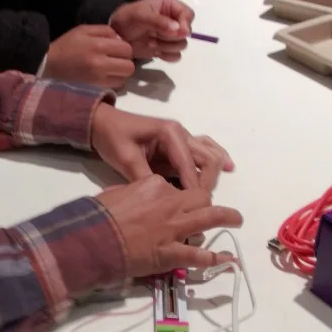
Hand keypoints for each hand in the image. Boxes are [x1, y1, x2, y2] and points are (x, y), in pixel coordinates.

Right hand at [44, 24, 134, 88]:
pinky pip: (114, 88)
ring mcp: (98, 80)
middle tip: (114, 61)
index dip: (123, 49)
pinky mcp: (94, 91)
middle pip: (129, 66)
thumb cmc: (65, 46)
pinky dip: (111, 83)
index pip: (127, 49)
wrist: (46, 66)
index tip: (115, 50)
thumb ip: (104, 31)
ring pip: (124, 79)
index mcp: (97, 46)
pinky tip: (102, 79)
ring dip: (119, 75)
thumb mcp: (83, 30)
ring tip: (107, 71)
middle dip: (124, 63)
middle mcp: (100, 64)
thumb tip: (120, 39)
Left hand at [91, 105, 233, 190]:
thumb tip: (164, 200)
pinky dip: (217, 158)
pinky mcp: (179, 145)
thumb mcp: (126, 160)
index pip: (190, 164)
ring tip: (210, 194)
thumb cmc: (113, 138)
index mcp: (169, 133)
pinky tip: (229, 168)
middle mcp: (181, 133)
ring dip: (213, 173)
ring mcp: (182, 137)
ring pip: (210, 153)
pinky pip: (204, 150)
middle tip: (199, 203)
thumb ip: (145, 178)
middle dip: (207, 182)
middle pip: (208, 158)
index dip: (193, 187)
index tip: (194, 207)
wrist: (102, 124)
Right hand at [97, 177, 242, 276]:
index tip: (174, 204)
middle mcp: (169, 203)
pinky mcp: (172, 252)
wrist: (92, 238)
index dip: (177, 197)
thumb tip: (129, 195)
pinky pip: (200, 256)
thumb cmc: (97, 216)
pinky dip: (216, 258)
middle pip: (199, 198)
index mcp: (153, 186)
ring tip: (237, 220)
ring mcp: (173, 228)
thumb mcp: (113, 194)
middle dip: (206, 203)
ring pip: (209, 218)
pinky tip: (228, 260)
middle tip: (211, 210)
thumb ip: (129, 193)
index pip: (175, 187)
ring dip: (228, 217)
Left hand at [110, 0, 193, 62]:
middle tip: (154, 36)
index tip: (177, 32)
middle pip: (186, 33)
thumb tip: (179, 30)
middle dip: (171, 37)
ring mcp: (170, 37)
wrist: (115, 35)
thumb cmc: (127, 19)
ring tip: (150, 43)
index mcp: (170, 7)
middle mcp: (173, 21)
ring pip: (182, 45)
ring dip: (166, 47)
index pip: (188, 14)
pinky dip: (166, 56)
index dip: (185, 24)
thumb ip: (159, 21)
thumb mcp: (140, 15)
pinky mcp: (165, 50)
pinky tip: (154, 52)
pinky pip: (176, 56)